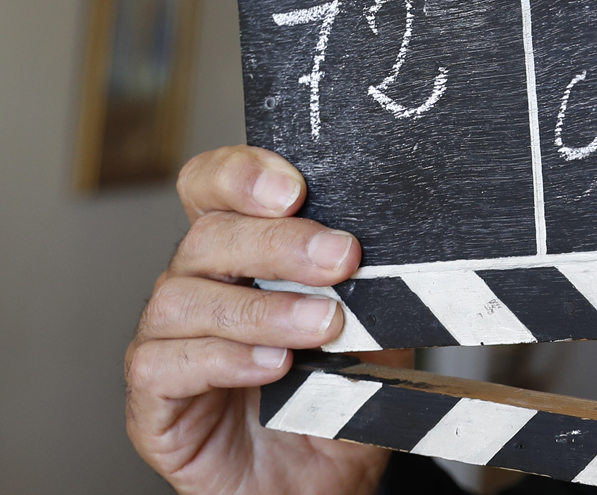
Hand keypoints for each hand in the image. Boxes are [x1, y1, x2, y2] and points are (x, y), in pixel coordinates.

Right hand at [126, 146, 404, 494]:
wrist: (319, 483)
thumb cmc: (334, 397)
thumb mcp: (372, 328)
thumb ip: (374, 285)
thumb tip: (402, 245)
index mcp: (239, 253)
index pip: (212, 187)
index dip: (241, 174)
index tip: (295, 187)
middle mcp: (196, 286)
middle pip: (208, 237)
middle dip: (280, 243)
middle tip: (341, 258)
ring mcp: (167, 340)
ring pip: (185, 298)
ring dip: (262, 308)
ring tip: (321, 326)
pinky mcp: (153, 398)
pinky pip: (166, 364)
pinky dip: (225, 359)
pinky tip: (273, 367)